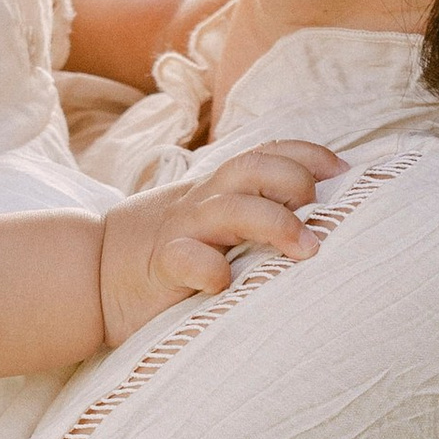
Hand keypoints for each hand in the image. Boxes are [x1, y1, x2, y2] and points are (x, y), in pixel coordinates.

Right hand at [95, 145, 344, 345]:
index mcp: (221, 189)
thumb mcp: (213, 226)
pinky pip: (188, 260)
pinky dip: (210, 269)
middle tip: (323, 214)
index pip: (270, 154)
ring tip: (306, 249)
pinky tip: (226, 283)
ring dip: (275, 223)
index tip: (345, 173)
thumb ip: (254, 216)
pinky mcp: (161, 266)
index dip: (310, 156)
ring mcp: (183, 230)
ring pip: (232, 209)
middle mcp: (205, 201)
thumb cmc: (169, 254)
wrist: (92, 275)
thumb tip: (319, 220)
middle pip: (255, 169)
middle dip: (297, 182)